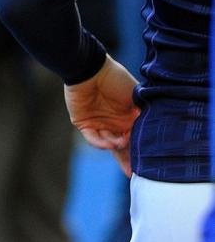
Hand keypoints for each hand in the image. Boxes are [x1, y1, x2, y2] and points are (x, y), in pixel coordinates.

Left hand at [64, 55, 139, 176]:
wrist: (91, 69)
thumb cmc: (116, 80)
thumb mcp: (136, 98)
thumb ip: (144, 115)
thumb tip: (158, 134)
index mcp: (129, 118)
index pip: (137, 139)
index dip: (143, 152)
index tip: (150, 166)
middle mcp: (115, 123)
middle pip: (123, 147)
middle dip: (129, 160)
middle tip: (134, 172)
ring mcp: (99, 124)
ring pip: (109, 144)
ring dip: (116, 146)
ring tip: (121, 143)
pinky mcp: (84, 123)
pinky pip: (93, 138)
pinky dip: (101, 143)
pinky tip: (110, 143)